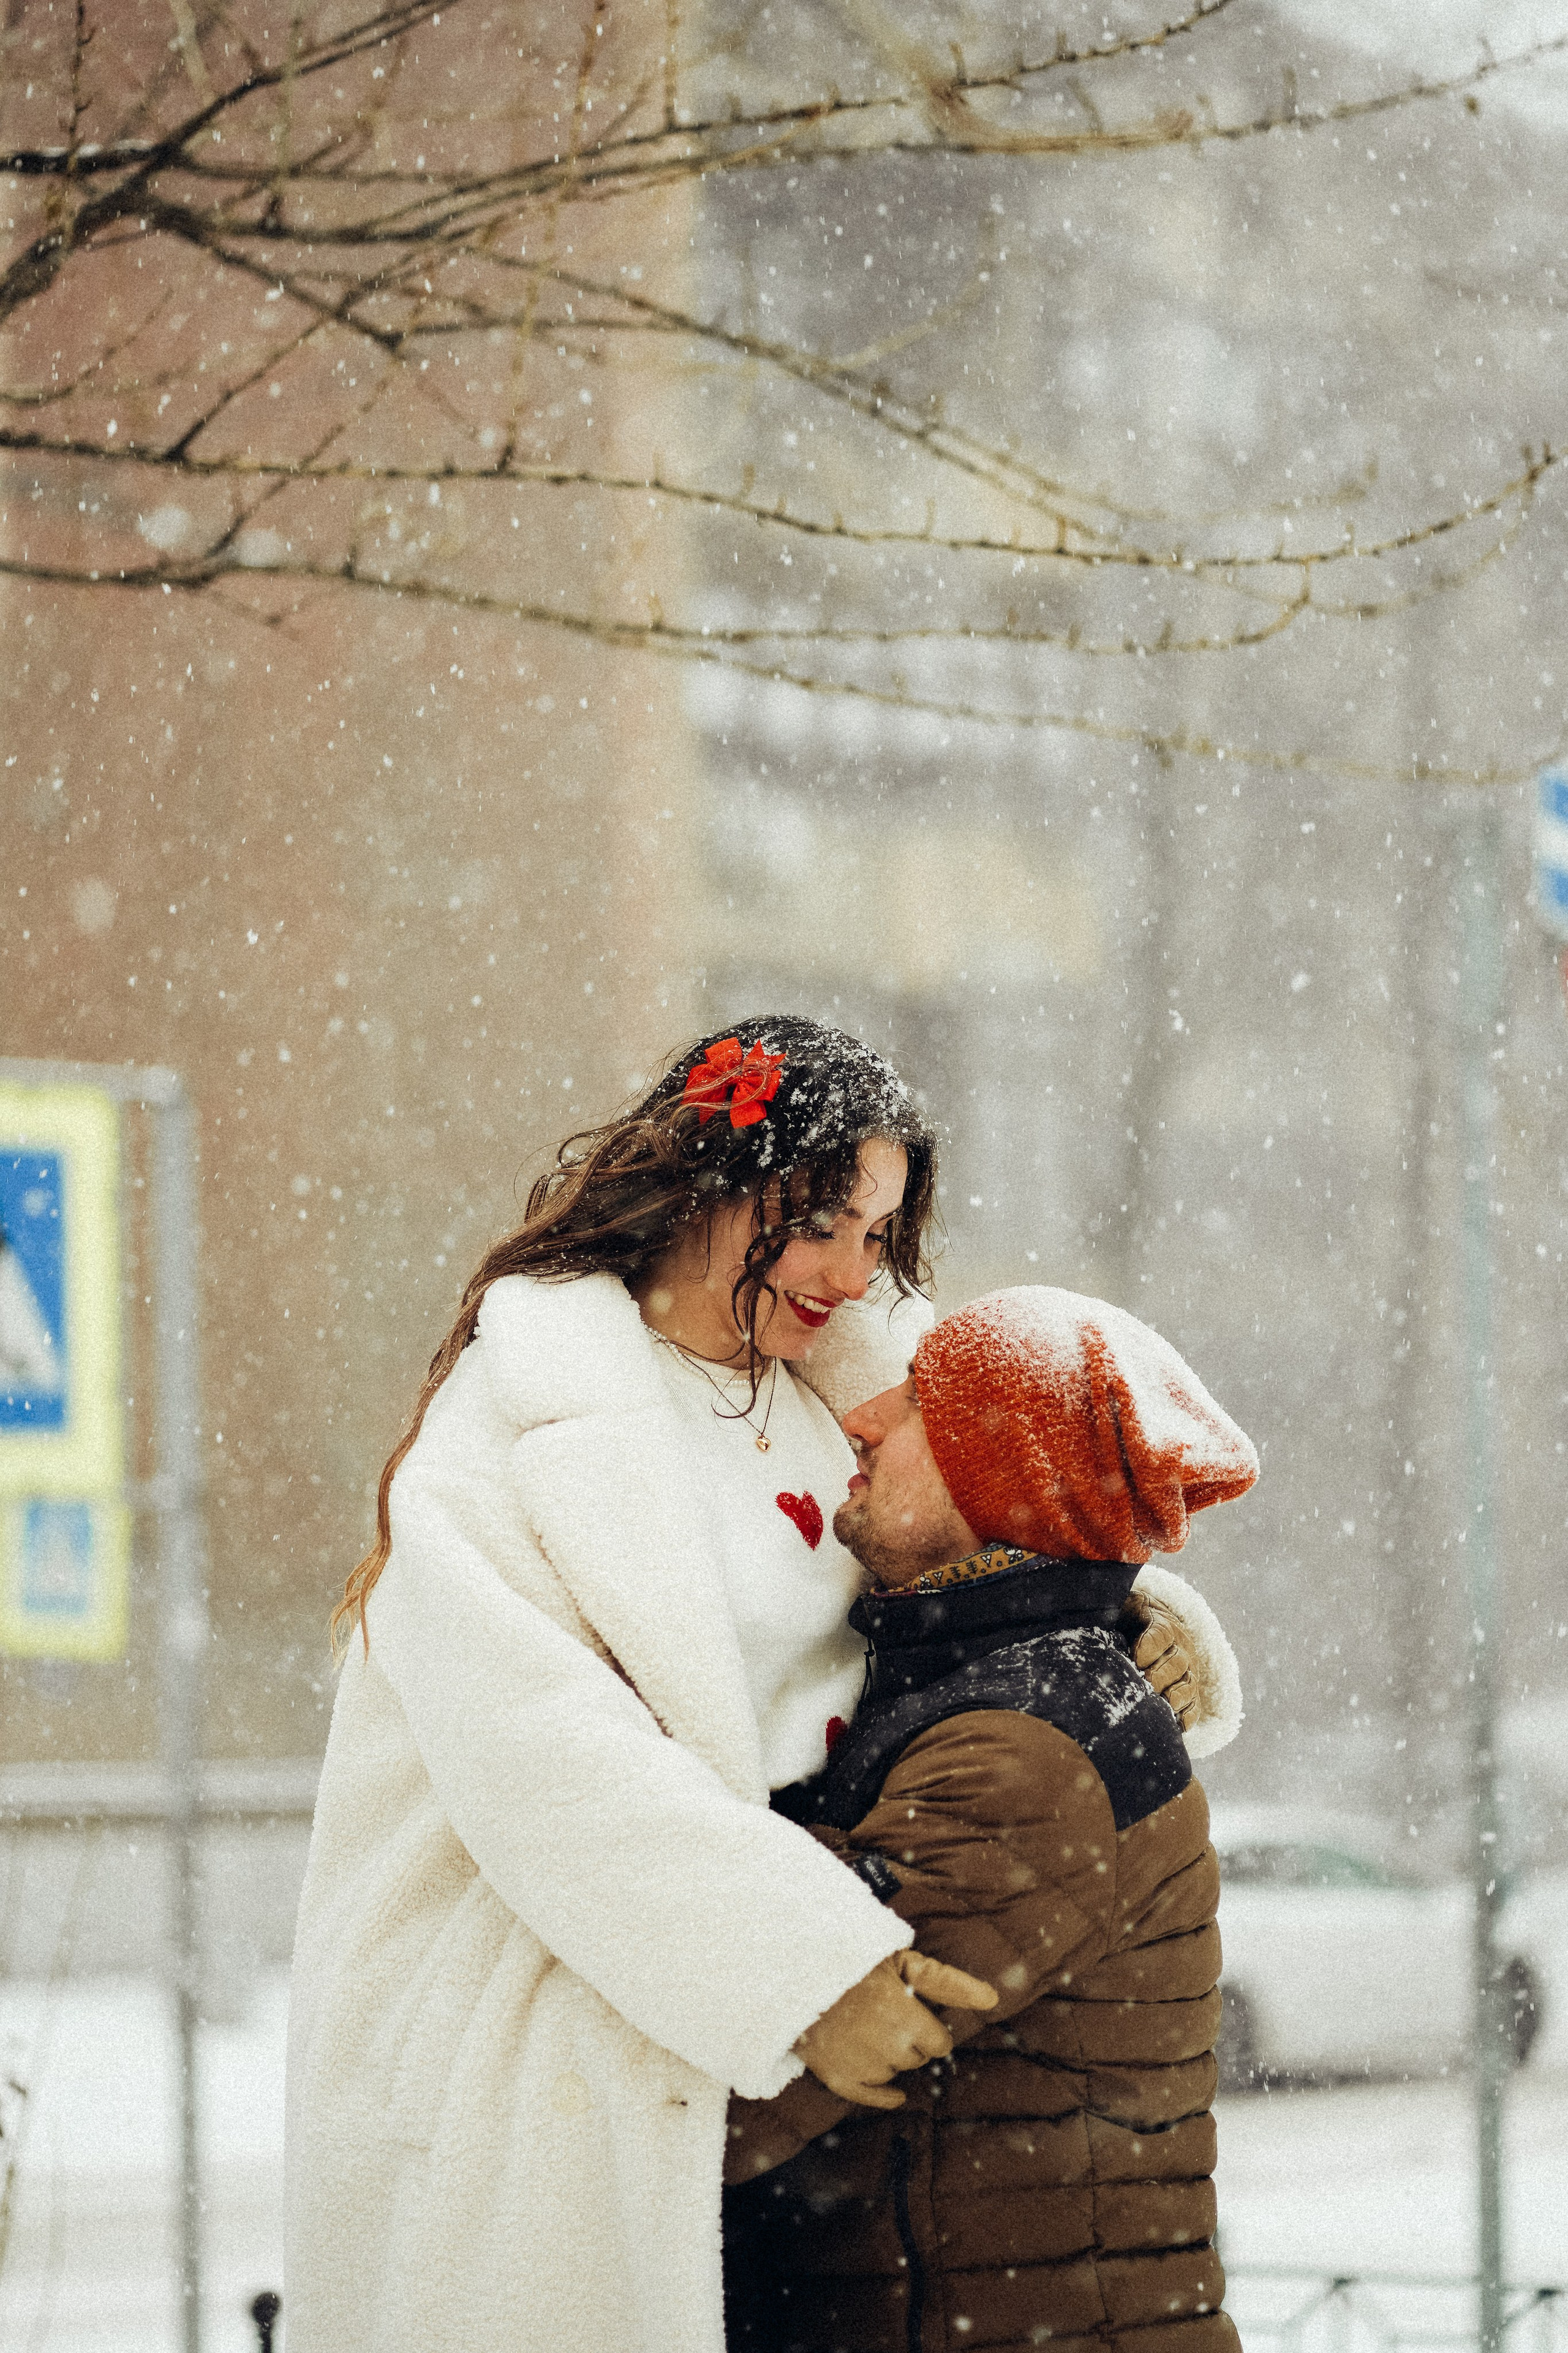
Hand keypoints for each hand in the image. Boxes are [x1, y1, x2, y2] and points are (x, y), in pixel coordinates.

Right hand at [794, 1950, 997, 2109]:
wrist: (795, 1970)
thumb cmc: (855, 1962)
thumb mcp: (903, 1961)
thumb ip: (949, 1983)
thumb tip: (993, 1999)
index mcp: (906, 2017)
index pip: (939, 2043)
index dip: (930, 2027)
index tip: (916, 2012)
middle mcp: (886, 2048)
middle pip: (917, 2058)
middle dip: (909, 2040)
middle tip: (887, 2015)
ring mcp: (860, 2066)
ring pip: (894, 2074)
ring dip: (889, 2057)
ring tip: (867, 2028)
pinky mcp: (837, 2078)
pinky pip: (872, 2097)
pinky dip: (883, 2094)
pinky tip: (892, 2092)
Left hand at [1127, 1595, 1198, 1730]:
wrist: (1149, 1624)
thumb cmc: (1132, 1622)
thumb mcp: (1128, 1612)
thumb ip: (1125, 1620)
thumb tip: (1115, 1638)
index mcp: (1164, 1626)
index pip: (1161, 1633)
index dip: (1150, 1645)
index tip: (1136, 1657)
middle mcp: (1181, 1648)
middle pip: (1176, 1661)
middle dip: (1161, 1674)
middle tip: (1148, 1682)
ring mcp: (1188, 1671)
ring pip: (1189, 1682)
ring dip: (1179, 1694)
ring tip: (1168, 1703)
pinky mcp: (1189, 1691)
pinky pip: (1194, 1704)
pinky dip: (1189, 1714)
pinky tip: (1181, 1723)